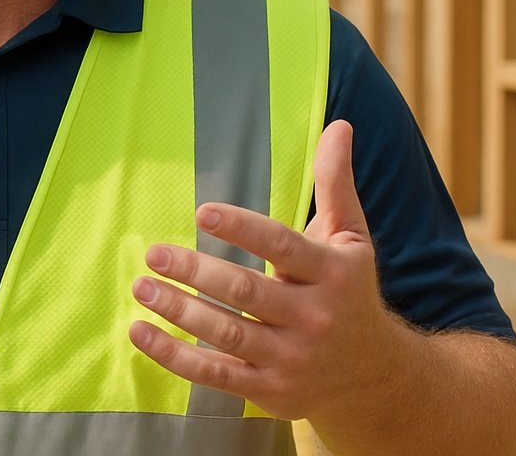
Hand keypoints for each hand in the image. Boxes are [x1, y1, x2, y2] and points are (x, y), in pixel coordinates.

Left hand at [128, 120, 400, 424]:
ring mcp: (290, 359)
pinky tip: (141, 333)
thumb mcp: (351, 237)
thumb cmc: (351, 292)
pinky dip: (174, 357)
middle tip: (154, 253)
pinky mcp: (269, 391)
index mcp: (332, 274)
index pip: (282, 246)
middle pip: (246, 292)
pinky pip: (215, 375)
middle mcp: (313, 318)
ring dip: (178, 311)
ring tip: (142, 286)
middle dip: (195, 272)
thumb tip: (339, 125)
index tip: (202, 211)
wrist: (375, 376)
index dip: (242, 228)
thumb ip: (336, 183)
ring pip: (227, 334)